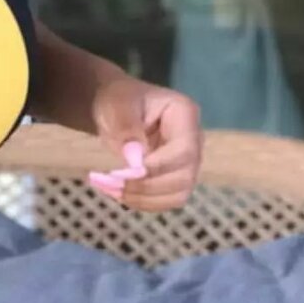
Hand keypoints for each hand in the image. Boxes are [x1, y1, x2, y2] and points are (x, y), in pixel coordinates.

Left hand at [86, 77, 202, 212]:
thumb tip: (136, 162)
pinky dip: (142, 202)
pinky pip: (167, 200)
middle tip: (110, 181)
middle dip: (146, 186)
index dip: (158, 166)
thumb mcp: (116, 105)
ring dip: (142, 198)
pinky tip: (116, 193)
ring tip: (109, 188)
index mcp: (185, 114)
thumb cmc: (118, 100)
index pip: (184, 150)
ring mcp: (188, 162)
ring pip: (177, 194)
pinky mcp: (176, 178)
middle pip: (184, 176)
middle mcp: (194, 140)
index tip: (125, 170)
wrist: (116, 109)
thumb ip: (126, 127)